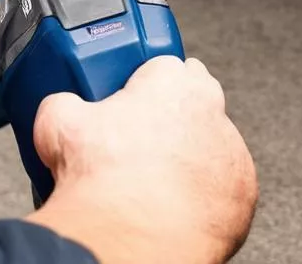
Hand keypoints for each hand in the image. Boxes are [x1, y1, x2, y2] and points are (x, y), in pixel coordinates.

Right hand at [28, 0, 256, 263]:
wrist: (127, 237)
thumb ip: (65, 100)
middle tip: (142, 133)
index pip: (164, 63)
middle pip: (197, 94)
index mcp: (170, 81)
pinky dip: (205, 187)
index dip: (144, 81)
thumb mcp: (58, 119)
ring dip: (191, 149)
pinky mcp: (243, 194)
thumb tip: (61, 106)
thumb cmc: (101, 178)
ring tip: (156, 174)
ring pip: (212, 139)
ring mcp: (230, 152)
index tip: (131, 97)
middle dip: (175, 107)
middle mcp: (209, 108)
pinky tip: (175, 200)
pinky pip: (225, 181)